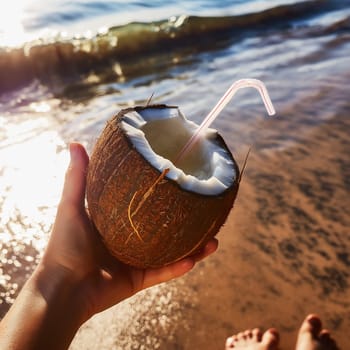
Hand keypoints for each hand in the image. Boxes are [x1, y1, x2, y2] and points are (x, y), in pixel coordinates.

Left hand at [42, 143, 217, 320]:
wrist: (62, 290)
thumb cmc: (64, 246)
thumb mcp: (72, 206)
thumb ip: (77, 177)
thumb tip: (75, 142)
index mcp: (118, 222)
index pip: (145, 205)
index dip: (162, 195)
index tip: (180, 182)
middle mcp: (131, 240)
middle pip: (164, 229)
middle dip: (186, 222)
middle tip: (204, 209)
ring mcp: (137, 260)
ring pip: (171, 251)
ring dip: (193, 247)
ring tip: (213, 239)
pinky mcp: (139, 280)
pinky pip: (164, 272)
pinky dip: (179, 267)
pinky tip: (196, 257)